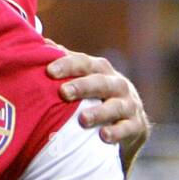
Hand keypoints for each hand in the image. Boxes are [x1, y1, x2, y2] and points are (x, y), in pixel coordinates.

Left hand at [47, 52, 149, 166]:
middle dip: (82, 86)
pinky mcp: (136, 125)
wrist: (130, 123)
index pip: (84, 63)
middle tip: (63, 92)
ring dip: (99, 112)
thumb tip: (42, 43)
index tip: (49, 71)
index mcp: (101, 70)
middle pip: (100, 82)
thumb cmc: (97, 96)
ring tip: (82, 120)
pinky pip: (128, 128)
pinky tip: (104, 136)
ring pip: (116, 106)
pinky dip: (117, 132)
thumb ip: (67, 62)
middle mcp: (117, 84)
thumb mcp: (86, 77)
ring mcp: (129, 104)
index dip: (68, 65)